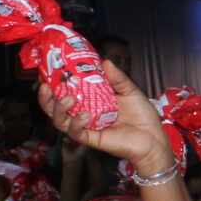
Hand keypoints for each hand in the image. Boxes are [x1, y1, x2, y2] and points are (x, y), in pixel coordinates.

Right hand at [39, 62, 170, 175]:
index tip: (49, 72)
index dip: (55, 83)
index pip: (67, 91)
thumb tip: (105, 61)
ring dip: (59, 109)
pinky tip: (84, 115)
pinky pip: (75, 133)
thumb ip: (117, 78)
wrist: (153, 138)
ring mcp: (87, 127)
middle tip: (46, 86)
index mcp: (91, 100)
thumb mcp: (130, 91)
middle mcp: (85, 113)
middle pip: (56, 108)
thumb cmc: (142, 116)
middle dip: (46, 98)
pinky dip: (76, 124)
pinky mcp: (92, 139)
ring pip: (60, 121)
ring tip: (68, 98)